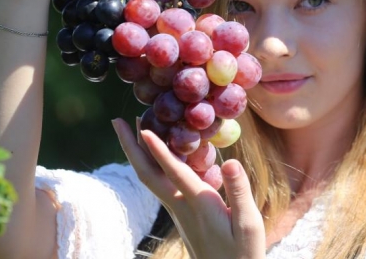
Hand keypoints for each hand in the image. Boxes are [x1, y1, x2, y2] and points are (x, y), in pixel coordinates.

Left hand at [111, 118, 265, 258]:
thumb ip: (239, 192)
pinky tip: (161, 154)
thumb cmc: (242, 252)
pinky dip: (155, 163)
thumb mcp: (248, 223)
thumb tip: (230, 161)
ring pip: (151, 178)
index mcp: (198, 204)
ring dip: (139, 153)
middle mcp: (181, 205)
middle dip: (131, 146)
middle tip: (116, 121)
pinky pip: (162, 183)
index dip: (158, 149)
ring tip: (135, 128)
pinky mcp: (182, 213)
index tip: (143, 127)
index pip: (173, 172)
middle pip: (147, 174)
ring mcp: (178, 210)